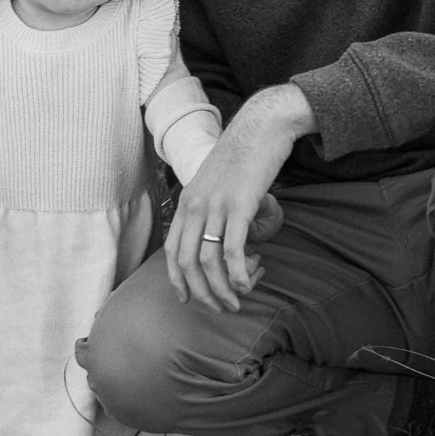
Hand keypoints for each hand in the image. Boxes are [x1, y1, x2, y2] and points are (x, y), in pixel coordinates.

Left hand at [165, 86, 310, 311]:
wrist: (261, 127)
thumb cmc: (244, 155)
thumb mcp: (217, 182)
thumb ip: (214, 208)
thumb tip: (222, 235)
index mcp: (187, 201)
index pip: (172, 249)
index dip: (178, 279)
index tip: (189, 298)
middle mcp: (196, 205)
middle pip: (187, 262)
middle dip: (202, 293)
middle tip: (220, 308)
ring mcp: (216, 206)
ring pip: (208, 262)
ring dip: (222, 290)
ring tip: (238, 301)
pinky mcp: (240, 205)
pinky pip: (233, 250)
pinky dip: (239, 274)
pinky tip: (248, 284)